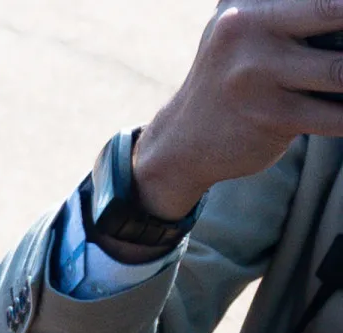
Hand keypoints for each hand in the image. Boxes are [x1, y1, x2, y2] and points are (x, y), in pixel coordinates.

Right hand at [134, 0, 342, 220]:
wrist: (184, 140)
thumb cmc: (233, 77)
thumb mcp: (245, 30)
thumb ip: (287, 14)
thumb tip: (338, 13)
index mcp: (246, 7)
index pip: (321, 2)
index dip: (341, 11)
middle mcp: (246, 33)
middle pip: (337, 16)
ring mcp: (255, 76)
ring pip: (340, 71)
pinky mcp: (270, 117)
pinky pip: (336, 116)